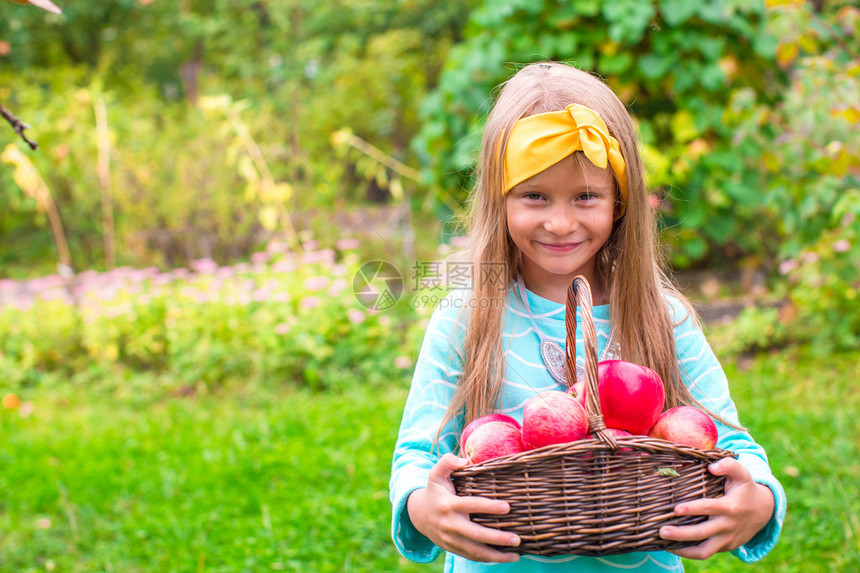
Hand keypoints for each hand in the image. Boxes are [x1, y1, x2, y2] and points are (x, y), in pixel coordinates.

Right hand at [407, 453, 520, 562]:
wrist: (418, 515)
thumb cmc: (434, 491)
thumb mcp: (435, 474)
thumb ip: (446, 462)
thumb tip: (464, 460)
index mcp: (448, 504)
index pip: (471, 505)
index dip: (489, 507)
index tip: (508, 507)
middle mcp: (449, 524)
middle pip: (475, 534)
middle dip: (497, 538)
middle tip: (516, 538)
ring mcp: (450, 539)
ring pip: (474, 551)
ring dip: (496, 556)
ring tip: (516, 555)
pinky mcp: (452, 548)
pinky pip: (471, 556)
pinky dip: (488, 559)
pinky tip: (504, 557)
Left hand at [660, 457, 774, 559]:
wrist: (764, 511)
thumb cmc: (745, 489)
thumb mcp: (742, 474)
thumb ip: (729, 465)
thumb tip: (712, 467)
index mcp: (730, 507)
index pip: (709, 508)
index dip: (692, 509)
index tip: (676, 509)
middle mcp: (728, 525)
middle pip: (703, 533)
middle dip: (681, 534)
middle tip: (662, 531)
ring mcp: (727, 539)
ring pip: (705, 550)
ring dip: (684, 550)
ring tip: (665, 545)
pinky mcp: (725, 547)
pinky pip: (707, 553)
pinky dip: (690, 553)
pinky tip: (674, 548)